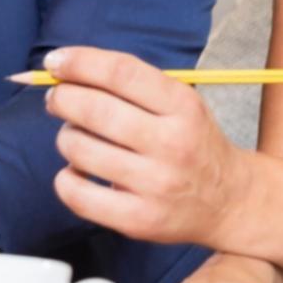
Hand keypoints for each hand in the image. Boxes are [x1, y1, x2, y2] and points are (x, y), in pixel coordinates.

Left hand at [44, 47, 252, 247]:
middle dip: (62, 98)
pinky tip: (77, 171)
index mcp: (183, 106)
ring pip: (80, 149)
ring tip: (75, 136)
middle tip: (56, 99)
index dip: (79, 62)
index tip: (54, 61)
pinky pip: (78, 195)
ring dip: (65, 136)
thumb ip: (131, 84)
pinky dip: (65, 177)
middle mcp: (172, 144)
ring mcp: (155, 185)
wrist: (228, 201)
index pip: (120, 72)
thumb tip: (65, 70)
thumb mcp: (180, 102)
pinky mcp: (138, 220)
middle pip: (94, 109)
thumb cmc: (192, 142)